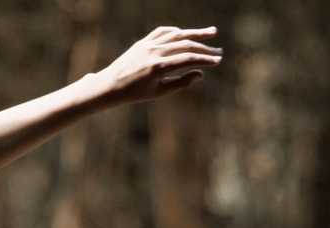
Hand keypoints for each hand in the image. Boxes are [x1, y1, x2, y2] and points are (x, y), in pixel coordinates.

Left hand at [96, 26, 221, 103]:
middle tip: (219, 52)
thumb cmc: (135, 93)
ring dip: (195, 33)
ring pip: (177, 35)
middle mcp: (154, 52)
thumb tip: (200, 74)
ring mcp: (148, 44)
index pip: (188, 59)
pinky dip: (176, 32)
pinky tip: (186, 34)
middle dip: (205, 48)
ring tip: (211, 32)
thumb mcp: (159, 92)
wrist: (110, 85)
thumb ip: (181, 83)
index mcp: (159, 67)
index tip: (218, 61)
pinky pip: (163, 32)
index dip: (205, 59)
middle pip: (186, 45)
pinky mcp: (143, 41)